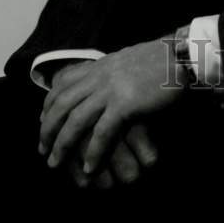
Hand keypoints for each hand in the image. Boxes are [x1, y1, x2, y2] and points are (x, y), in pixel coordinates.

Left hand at [39, 37, 183, 175]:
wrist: (181, 55)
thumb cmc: (161, 59)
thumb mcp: (128, 60)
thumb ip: (113, 71)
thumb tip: (107, 79)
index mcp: (100, 65)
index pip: (63, 83)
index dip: (49, 103)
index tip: (43, 120)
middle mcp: (100, 75)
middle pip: (62, 103)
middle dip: (48, 128)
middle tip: (43, 149)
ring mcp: (110, 89)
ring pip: (75, 119)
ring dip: (62, 144)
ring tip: (55, 163)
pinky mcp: (124, 103)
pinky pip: (102, 132)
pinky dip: (93, 152)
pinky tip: (89, 167)